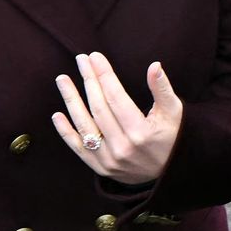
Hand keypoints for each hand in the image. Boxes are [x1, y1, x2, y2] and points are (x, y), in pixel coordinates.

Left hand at [53, 52, 182, 183]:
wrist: (168, 174)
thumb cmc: (171, 136)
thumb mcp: (173, 112)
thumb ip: (162, 89)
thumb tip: (154, 65)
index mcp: (141, 132)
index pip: (116, 97)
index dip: (104, 75)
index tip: (95, 57)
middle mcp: (123, 147)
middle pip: (99, 107)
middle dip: (89, 80)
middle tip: (81, 60)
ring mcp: (109, 159)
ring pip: (85, 125)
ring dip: (71, 100)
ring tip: (63, 80)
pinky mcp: (101, 168)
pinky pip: (79, 148)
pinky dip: (66, 132)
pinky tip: (57, 114)